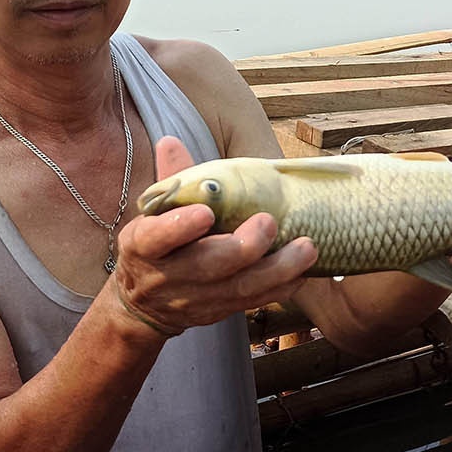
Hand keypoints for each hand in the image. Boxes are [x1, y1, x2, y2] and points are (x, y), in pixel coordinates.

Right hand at [109, 137, 317, 336]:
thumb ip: (169, 181)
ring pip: (238, 289)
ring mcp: (196, 299)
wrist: (144, 304)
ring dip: (276, 270)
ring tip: (306, 248)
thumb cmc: (155, 247)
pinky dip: (281, 288)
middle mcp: (169, 276)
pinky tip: (303, 273)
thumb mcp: (151, 215)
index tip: (206, 213)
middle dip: (241, 247)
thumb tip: (171, 141)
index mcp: (144, 245)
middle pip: (206, 266)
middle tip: (269, 223)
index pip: (157, 238)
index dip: (179, 227)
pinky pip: (253, 302)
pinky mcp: (219, 311)